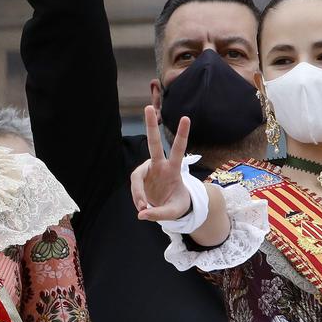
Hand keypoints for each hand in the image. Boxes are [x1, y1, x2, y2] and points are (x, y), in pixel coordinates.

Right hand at [130, 105, 195, 220]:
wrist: (170, 207)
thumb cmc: (177, 205)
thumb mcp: (174, 212)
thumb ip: (160, 214)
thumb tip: (142, 213)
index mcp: (174, 170)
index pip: (178, 150)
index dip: (181, 135)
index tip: (186, 118)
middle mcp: (159, 165)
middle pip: (154, 144)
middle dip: (151, 125)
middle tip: (148, 107)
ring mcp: (148, 170)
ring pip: (136, 176)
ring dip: (138, 193)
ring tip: (144, 207)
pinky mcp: (139, 178)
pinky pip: (135, 188)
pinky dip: (138, 199)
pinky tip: (143, 207)